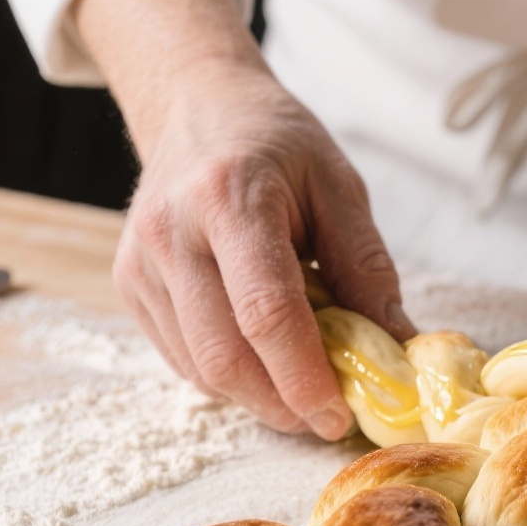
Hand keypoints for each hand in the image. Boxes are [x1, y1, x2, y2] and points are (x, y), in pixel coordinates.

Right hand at [75, 0, 411, 439]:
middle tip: (327, 418)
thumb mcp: (340, 188)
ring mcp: (141, 263)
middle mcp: (172, 232)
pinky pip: (183, 361)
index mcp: (229, 197)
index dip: (304, 377)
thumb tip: (396, 347)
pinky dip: (229, 378)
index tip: (339, 416)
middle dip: (281, 404)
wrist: (198, 107)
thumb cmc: (278, 146)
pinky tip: (262, 361)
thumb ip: (367, 268)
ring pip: (200, 369)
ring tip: (302, 386)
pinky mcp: (130, 286)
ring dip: (257, 398)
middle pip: (225, 355)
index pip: (266, 312)